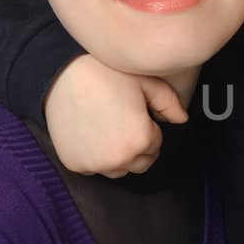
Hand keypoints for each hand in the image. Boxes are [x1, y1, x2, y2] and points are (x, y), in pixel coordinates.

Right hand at [44, 55, 186, 177]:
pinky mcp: (75, 164)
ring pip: (119, 169)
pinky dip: (95, 156)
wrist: (60, 74)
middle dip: (138, 145)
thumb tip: (183, 119)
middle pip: (140, 162)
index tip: (135, 112)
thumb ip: (170, 103)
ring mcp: (95, 164)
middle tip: (123, 121)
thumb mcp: (146, 82)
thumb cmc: (106, 74)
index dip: (148, 127)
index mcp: (141, 140)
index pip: (156, 145)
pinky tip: (91, 133)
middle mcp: (120, 159)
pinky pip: (94, 168)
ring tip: (108, 127)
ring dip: (119, 155)